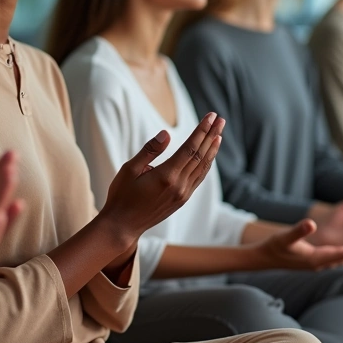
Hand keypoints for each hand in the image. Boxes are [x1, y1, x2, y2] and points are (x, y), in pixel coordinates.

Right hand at [99, 112, 223, 239]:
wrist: (123, 226)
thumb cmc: (121, 196)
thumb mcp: (129, 170)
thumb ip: (150, 150)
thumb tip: (166, 133)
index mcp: (166, 176)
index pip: (190, 148)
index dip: (201, 130)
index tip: (210, 116)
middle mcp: (179, 186)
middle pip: (200, 155)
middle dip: (211, 135)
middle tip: (220, 119)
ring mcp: (182, 194)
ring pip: (203, 167)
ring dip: (212, 148)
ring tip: (219, 133)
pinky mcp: (182, 200)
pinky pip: (199, 178)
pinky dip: (206, 164)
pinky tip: (209, 155)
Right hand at [250, 219, 342, 270]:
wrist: (265, 258)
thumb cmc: (275, 246)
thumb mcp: (286, 236)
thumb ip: (299, 230)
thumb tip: (312, 223)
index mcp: (314, 259)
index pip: (336, 255)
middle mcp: (319, 263)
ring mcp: (318, 263)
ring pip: (342, 257)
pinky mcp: (316, 260)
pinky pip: (337, 256)